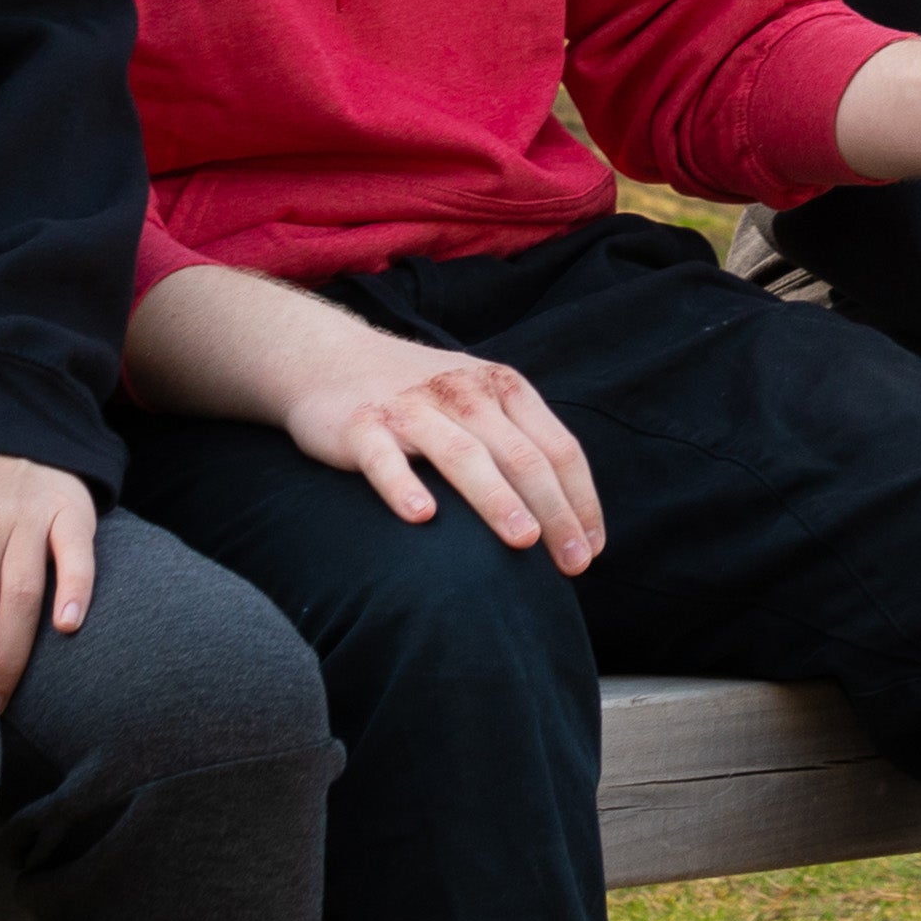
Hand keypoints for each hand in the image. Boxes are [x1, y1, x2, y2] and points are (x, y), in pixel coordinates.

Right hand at [128, 264, 607, 572]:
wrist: (328, 356)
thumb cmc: (420, 394)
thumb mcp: (478, 399)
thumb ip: (519, 441)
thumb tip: (567, 517)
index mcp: (503, 389)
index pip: (558, 448)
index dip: (581, 500)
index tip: (592, 550)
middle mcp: (464, 393)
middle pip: (522, 456)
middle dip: (555, 511)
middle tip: (574, 564)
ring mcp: (412, 408)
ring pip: (464, 455)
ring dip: (497, 499)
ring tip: (523, 541)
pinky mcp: (362, 425)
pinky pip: (385, 458)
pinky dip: (404, 486)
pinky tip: (421, 517)